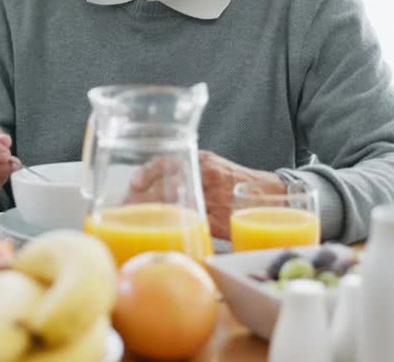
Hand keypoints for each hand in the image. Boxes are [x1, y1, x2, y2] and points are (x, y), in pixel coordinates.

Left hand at [129, 150, 283, 239]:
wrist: (269, 194)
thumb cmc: (233, 180)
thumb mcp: (211, 163)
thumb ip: (186, 167)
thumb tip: (146, 181)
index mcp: (204, 160)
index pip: (169, 161)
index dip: (148, 172)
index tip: (134, 183)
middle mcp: (208, 177)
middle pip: (167, 187)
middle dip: (142, 200)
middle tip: (124, 208)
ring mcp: (215, 199)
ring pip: (176, 208)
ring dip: (154, 216)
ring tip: (136, 223)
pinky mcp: (221, 222)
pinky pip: (193, 226)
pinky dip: (176, 230)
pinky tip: (164, 233)